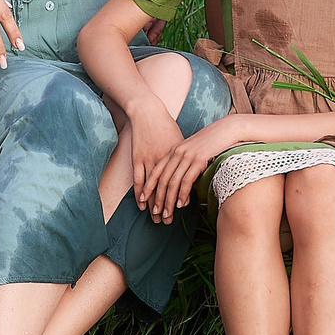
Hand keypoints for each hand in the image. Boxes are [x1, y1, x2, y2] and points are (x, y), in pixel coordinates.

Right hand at [126, 97, 183, 212]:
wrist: (148, 112)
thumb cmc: (166, 126)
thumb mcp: (181, 141)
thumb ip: (187, 157)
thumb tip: (197, 171)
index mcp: (178, 156)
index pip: (181, 181)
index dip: (180, 197)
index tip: (181, 211)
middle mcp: (165, 160)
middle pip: (167, 188)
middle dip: (167, 206)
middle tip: (168, 221)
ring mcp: (150, 159)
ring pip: (153, 187)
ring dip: (154, 204)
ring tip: (155, 217)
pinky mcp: (137, 157)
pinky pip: (139, 179)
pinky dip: (141, 193)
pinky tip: (141, 203)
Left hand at [141, 119, 239, 220]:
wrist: (225, 130)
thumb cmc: (210, 142)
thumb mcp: (191, 151)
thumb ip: (183, 163)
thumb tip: (180, 183)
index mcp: (173, 151)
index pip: (156, 171)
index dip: (148, 186)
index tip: (142, 200)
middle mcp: (177, 153)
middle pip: (162, 180)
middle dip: (157, 198)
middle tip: (155, 213)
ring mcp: (187, 156)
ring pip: (173, 183)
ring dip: (168, 201)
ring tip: (167, 214)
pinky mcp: (199, 160)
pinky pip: (186, 180)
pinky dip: (182, 194)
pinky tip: (180, 205)